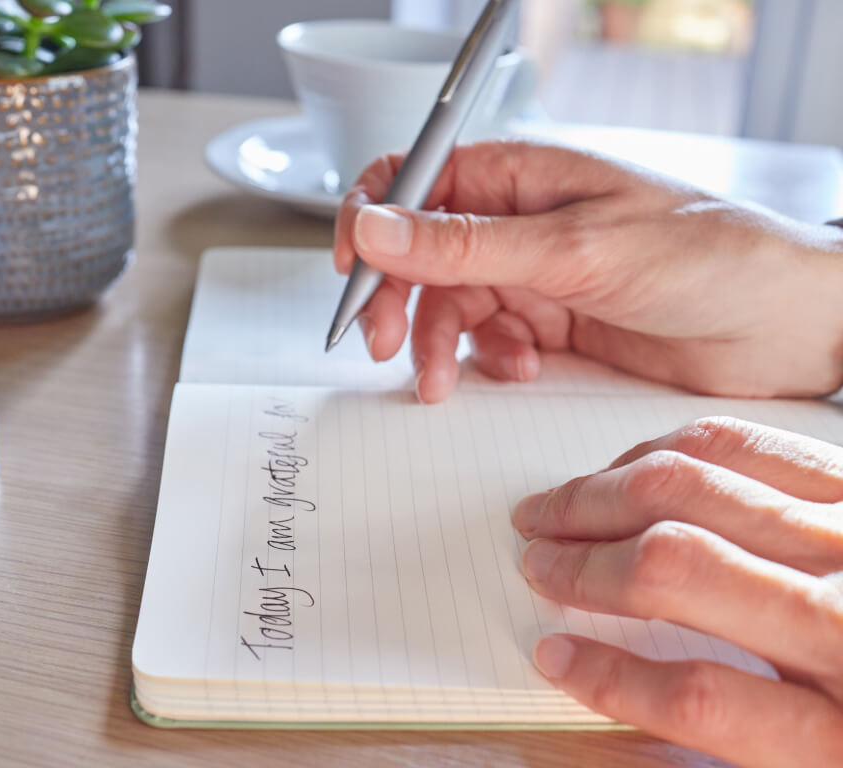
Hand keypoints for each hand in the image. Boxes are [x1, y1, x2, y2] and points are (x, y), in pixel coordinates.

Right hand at [333, 142, 842, 402]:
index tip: (351, 271)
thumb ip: (465, 244)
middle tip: (383, 344)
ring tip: (445, 380)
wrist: (786, 326)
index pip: (412, 180)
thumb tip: (374, 226)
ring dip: (439, 344)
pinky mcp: (551, 323)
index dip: (370, 221)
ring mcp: (533, 274)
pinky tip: (520, 368)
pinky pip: (488, 340)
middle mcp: (519, 222)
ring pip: (448, 305)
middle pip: (419, 254)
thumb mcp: (573, 248)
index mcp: (520, 175)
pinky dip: (488, 360)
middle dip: (396, 300)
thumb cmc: (709, 255)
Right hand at [511, 416, 842, 766]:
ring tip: (554, 505)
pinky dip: (672, 449)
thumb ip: (745, 728)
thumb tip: (620, 682)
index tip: (552, 656)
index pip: (701, 697)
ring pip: (696, 483)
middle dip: (583, 560)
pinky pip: (748, 441)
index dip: (610, 679)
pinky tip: (633, 464)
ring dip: (605, 492)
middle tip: (532, 558)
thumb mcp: (839, 760)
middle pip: (676, 563)